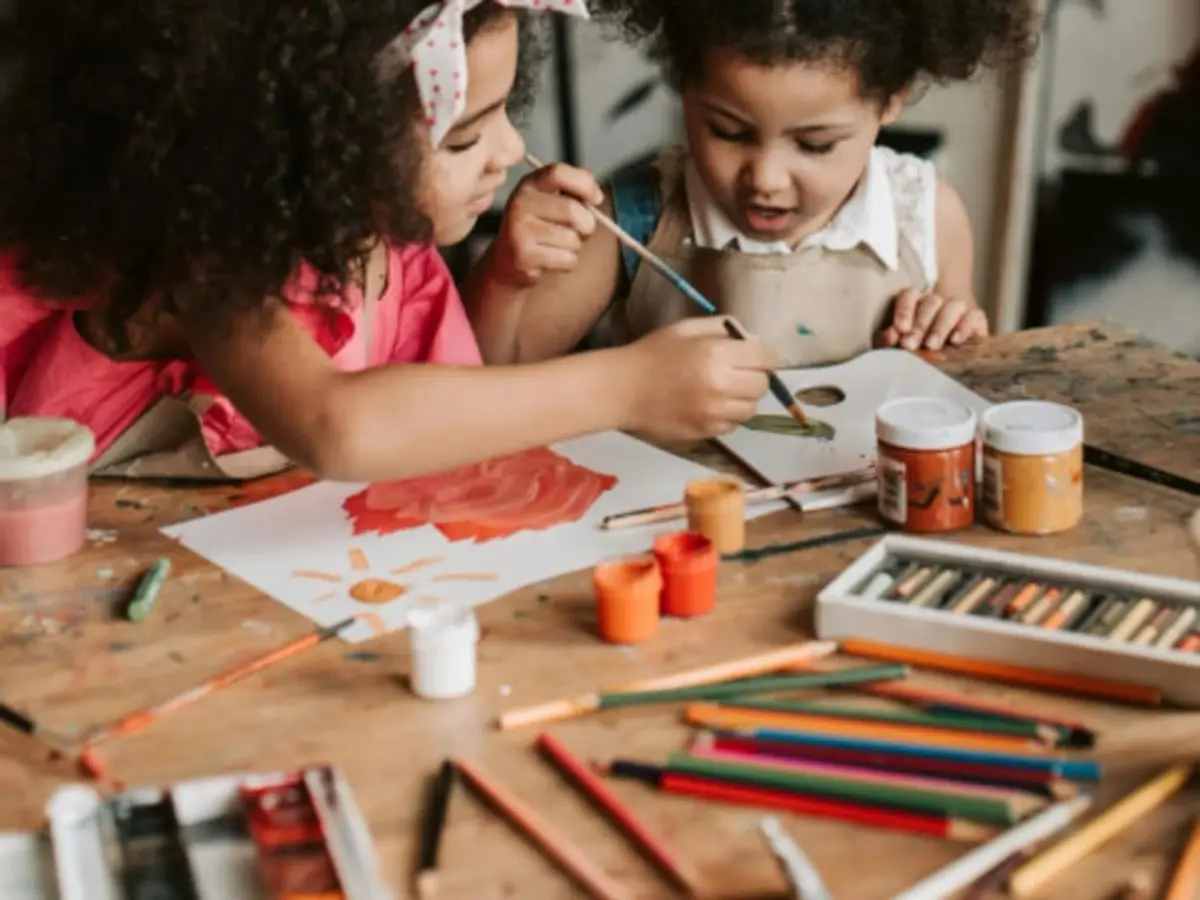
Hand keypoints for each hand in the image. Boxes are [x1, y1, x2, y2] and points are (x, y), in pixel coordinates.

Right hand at [489, 163, 603, 287]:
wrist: (507, 260)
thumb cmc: (539, 227)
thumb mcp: (551, 200)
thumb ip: (574, 189)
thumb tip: (595, 195)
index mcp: (530, 184)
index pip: (558, 173)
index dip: (585, 184)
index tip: (596, 199)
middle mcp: (520, 204)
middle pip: (571, 210)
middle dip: (587, 224)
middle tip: (583, 230)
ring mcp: (520, 230)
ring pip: (571, 239)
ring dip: (575, 246)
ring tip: (559, 245)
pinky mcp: (524, 256)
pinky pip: (567, 259)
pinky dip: (568, 262)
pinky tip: (553, 259)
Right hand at [620, 316, 777, 440]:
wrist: (622, 390)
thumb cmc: (653, 354)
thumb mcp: (687, 329)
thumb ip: (723, 329)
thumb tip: (752, 339)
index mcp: (718, 354)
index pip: (766, 357)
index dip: (763, 355)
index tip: (754, 356)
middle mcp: (721, 385)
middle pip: (762, 385)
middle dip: (755, 376)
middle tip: (738, 373)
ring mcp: (714, 413)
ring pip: (751, 408)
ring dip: (744, 398)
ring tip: (724, 390)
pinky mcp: (707, 432)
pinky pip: (734, 425)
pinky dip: (729, 415)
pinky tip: (710, 405)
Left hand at [877, 288, 988, 350]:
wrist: (952, 360)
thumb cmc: (920, 348)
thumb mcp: (903, 344)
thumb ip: (894, 339)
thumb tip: (889, 337)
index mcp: (916, 304)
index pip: (910, 295)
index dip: (904, 310)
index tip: (899, 329)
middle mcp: (937, 302)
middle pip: (930, 302)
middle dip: (919, 325)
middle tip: (910, 344)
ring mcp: (958, 308)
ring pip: (952, 306)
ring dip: (940, 327)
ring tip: (931, 345)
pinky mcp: (976, 319)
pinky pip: (973, 316)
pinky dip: (964, 327)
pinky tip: (955, 340)